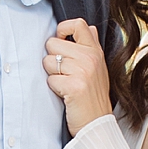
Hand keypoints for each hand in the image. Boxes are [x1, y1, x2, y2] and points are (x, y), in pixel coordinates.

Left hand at [44, 18, 113, 134]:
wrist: (96, 123)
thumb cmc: (93, 97)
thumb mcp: (99, 68)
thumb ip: (92, 46)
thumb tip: (89, 28)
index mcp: (95, 51)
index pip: (78, 24)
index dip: (62, 29)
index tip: (61, 41)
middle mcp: (90, 58)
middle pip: (52, 43)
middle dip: (53, 58)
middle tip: (65, 73)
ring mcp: (83, 71)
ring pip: (48, 61)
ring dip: (52, 74)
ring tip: (66, 84)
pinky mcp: (74, 86)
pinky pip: (50, 79)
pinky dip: (54, 88)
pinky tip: (65, 94)